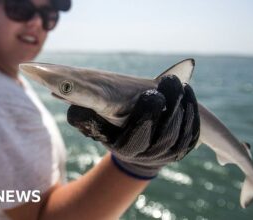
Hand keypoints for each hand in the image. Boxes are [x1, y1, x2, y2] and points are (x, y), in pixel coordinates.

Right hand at [67, 75, 199, 178]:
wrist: (136, 147)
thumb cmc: (113, 129)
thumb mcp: (96, 123)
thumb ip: (84, 112)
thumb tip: (59, 94)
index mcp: (126, 148)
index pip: (136, 135)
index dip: (145, 116)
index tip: (152, 93)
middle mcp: (148, 155)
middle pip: (165, 133)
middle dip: (169, 107)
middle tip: (171, 82)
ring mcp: (167, 154)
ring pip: (181, 132)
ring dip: (184, 107)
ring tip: (181, 85)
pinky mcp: (182, 148)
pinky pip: (192, 133)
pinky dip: (193, 114)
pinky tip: (188, 96)